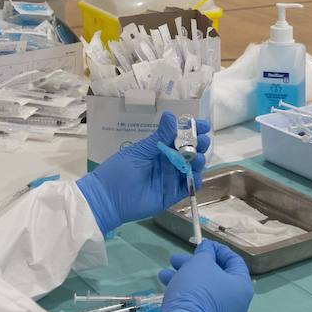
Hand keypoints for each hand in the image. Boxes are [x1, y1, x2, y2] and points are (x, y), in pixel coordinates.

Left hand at [77, 112, 210, 233]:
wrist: (108, 197)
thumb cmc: (120, 170)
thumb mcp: (140, 151)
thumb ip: (159, 136)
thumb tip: (171, 115)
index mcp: (159, 149)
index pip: (180, 137)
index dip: (193, 130)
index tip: (203, 125)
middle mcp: (168, 162)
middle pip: (189, 151)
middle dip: (199, 144)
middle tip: (202, 141)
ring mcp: (171, 178)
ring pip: (191, 167)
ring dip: (198, 161)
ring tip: (196, 158)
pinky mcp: (171, 194)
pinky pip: (187, 187)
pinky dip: (194, 181)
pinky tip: (195, 176)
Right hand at [155, 240, 253, 311]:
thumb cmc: (197, 289)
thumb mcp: (201, 263)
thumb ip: (206, 252)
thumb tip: (208, 249)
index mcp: (242, 286)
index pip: (234, 261)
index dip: (217, 249)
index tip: (203, 245)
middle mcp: (236, 302)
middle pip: (215, 275)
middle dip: (193, 264)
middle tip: (176, 258)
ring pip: (204, 288)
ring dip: (184, 277)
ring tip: (163, 273)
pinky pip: (199, 302)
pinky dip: (186, 292)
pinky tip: (166, 285)